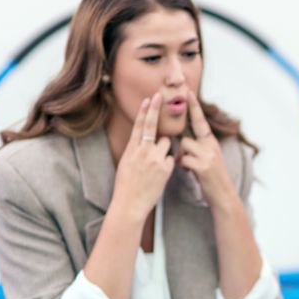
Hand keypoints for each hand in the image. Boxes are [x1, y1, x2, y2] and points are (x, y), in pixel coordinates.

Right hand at [113, 93, 174, 219]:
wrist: (130, 203)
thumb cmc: (126, 185)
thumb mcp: (126, 164)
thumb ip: (136, 150)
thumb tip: (143, 140)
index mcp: (131, 149)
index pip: (139, 125)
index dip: (145, 111)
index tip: (149, 98)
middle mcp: (143, 151)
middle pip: (152, 126)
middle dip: (155, 110)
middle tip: (159, 95)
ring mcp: (155, 158)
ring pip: (167, 143)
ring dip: (165, 149)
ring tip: (156, 165)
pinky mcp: (165, 168)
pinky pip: (172, 159)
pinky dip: (168, 165)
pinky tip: (160, 175)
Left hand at [177, 90, 234, 207]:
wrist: (224, 195)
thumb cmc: (212, 178)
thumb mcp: (208, 159)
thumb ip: (198, 148)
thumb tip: (183, 142)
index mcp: (211, 142)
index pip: (200, 121)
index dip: (194, 106)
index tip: (188, 91)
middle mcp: (211, 146)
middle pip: (186, 136)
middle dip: (181, 145)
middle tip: (178, 139)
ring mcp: (208, 156)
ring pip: (184, 147)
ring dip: (181, 158)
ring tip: (188, 168)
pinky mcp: (203, 166)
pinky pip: (183, 159)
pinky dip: (182, 166)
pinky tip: (189, 172)